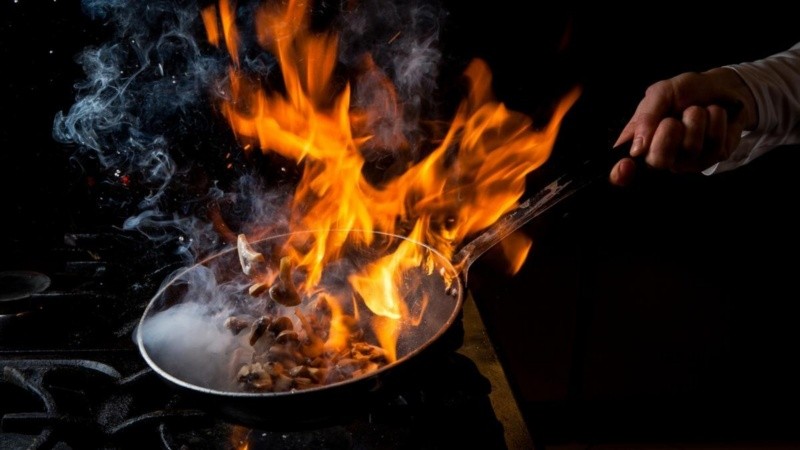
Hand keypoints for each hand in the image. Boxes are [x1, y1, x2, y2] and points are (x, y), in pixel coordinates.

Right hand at [610, 67, 757, 185]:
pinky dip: (715, 119)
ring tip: (696, 111)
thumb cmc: (687, 90)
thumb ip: (646, 117)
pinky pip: (714, 141)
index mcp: (640, 143)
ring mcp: (688, 160)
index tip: (626, 165)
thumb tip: (636, 149)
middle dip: (669, 131)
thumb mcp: (661, 92)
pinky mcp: (713, 157)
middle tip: (673, 119)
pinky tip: (712, 116)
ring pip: (690, 146)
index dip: (620, 173)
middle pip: (658, 160)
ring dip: (696, 117)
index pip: (623, 171)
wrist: (722, 85)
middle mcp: (661, 157)